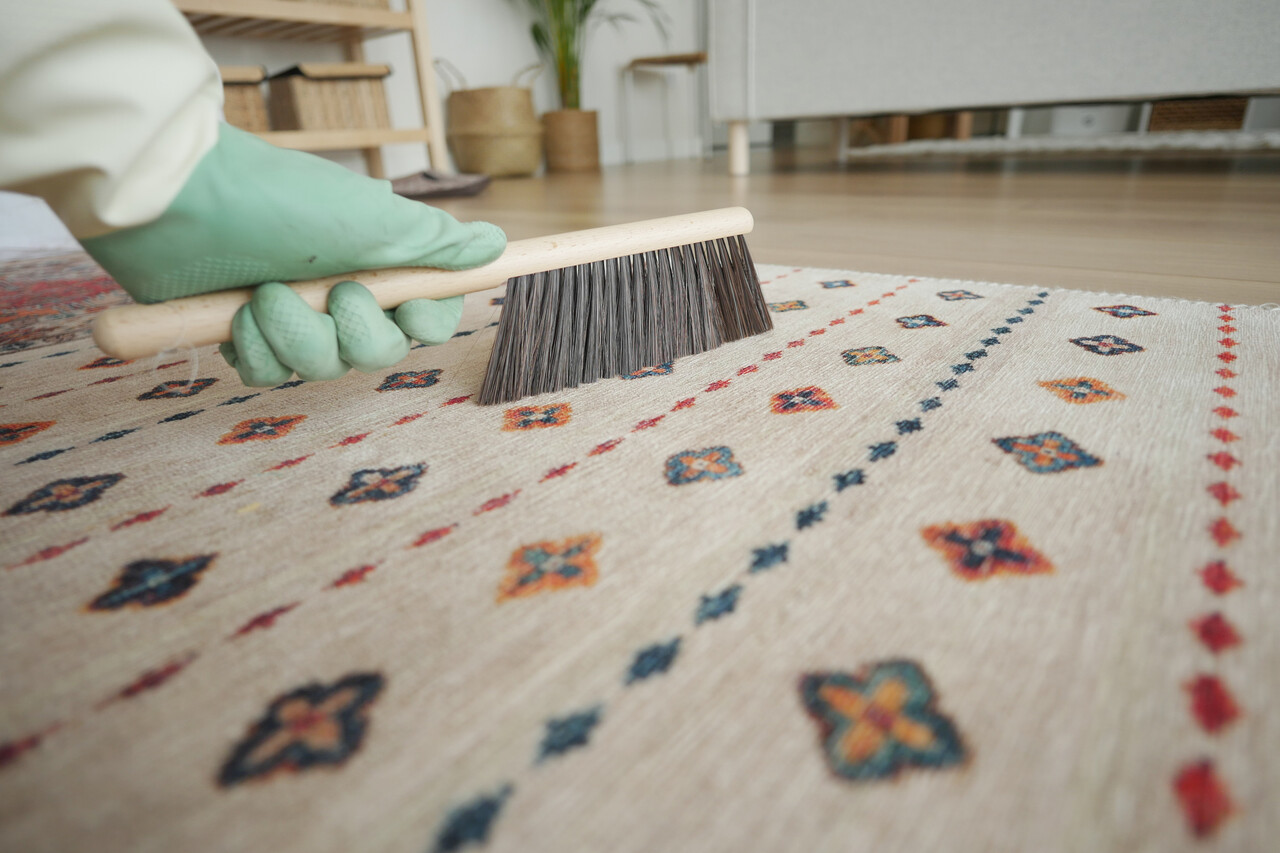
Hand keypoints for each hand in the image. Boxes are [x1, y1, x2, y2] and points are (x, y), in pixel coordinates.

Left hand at [79, 124, 505, 383]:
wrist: (180, 200)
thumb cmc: (283, 201)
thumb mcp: (376, 220)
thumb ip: (438, 244)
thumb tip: (496, 244)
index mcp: (377, 264)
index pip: (427, 318)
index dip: (422, 322)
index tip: (407, 304)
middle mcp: (338, 292)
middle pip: (377, 352)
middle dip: (352, 330)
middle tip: (329, 292)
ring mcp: (291, 315)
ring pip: (320, 369)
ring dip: (293, 334)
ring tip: (264, 293)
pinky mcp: (242, 335)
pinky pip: (267, 375)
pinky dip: (252, 347)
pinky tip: (235, 313)